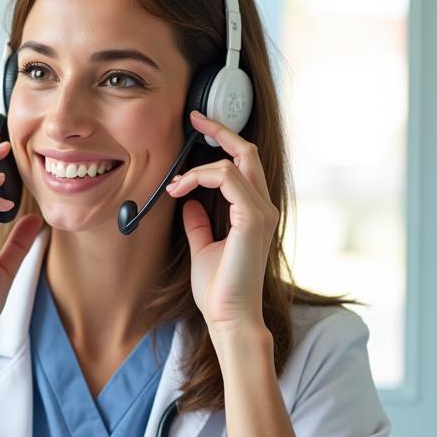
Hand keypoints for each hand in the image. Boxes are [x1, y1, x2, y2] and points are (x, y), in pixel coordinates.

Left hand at [165, 111, 278, 341]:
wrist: (228, 317)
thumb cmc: (218, 290)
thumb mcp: (203, 248)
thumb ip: (199, 224)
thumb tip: (189, 203)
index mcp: (253, 212)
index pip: (244, 164)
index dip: (223, 141)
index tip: (199, 128)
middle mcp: (263, 207)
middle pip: (247, 152)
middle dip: (219, 130)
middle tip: (193, 119)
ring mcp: (262, 212)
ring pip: (234, 162)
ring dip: (198, 168)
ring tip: (174, 185)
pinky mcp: (252, 219)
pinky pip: (228, 179)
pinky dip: (200, 178)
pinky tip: (180, 192)